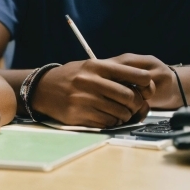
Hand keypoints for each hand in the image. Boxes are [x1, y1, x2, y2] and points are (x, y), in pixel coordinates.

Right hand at [32, 55, 157, 128]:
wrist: (43, 88)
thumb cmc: (72, 77)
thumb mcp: (90, 67)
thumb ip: (113, 72)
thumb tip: (142, 82)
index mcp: (97, 66)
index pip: (134, 74)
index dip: (146, 84)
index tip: (146, 88)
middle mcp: (91, 81)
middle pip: (129, 96)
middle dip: (135, 104)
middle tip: (133, 105)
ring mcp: (84, 99)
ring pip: (120, 112)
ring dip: (124, 115)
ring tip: (119, 112)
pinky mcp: (79, 114)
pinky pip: (107, 123)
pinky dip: (112, 122)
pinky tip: (107, 117)